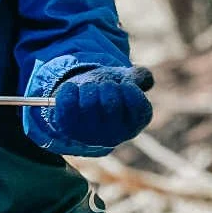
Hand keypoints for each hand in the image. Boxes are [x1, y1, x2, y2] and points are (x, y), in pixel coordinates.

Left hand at [36, 65, 153, 156]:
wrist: (83, 103)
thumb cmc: (110, 92)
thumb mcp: (128, 81)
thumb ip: (141, 76)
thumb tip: (145, 78)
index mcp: (134, 125)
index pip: (138, 106)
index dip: (129, 89)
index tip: (123, 84)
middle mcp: (114, 136)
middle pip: (111, 103)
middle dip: (107, 86)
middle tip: (104, 86)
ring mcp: (89, 135)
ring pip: (88, 103)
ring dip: (88, 87)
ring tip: (89, 89)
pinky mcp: (68, 129)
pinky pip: (66, 104)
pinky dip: (69, 90)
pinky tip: (73, 89)